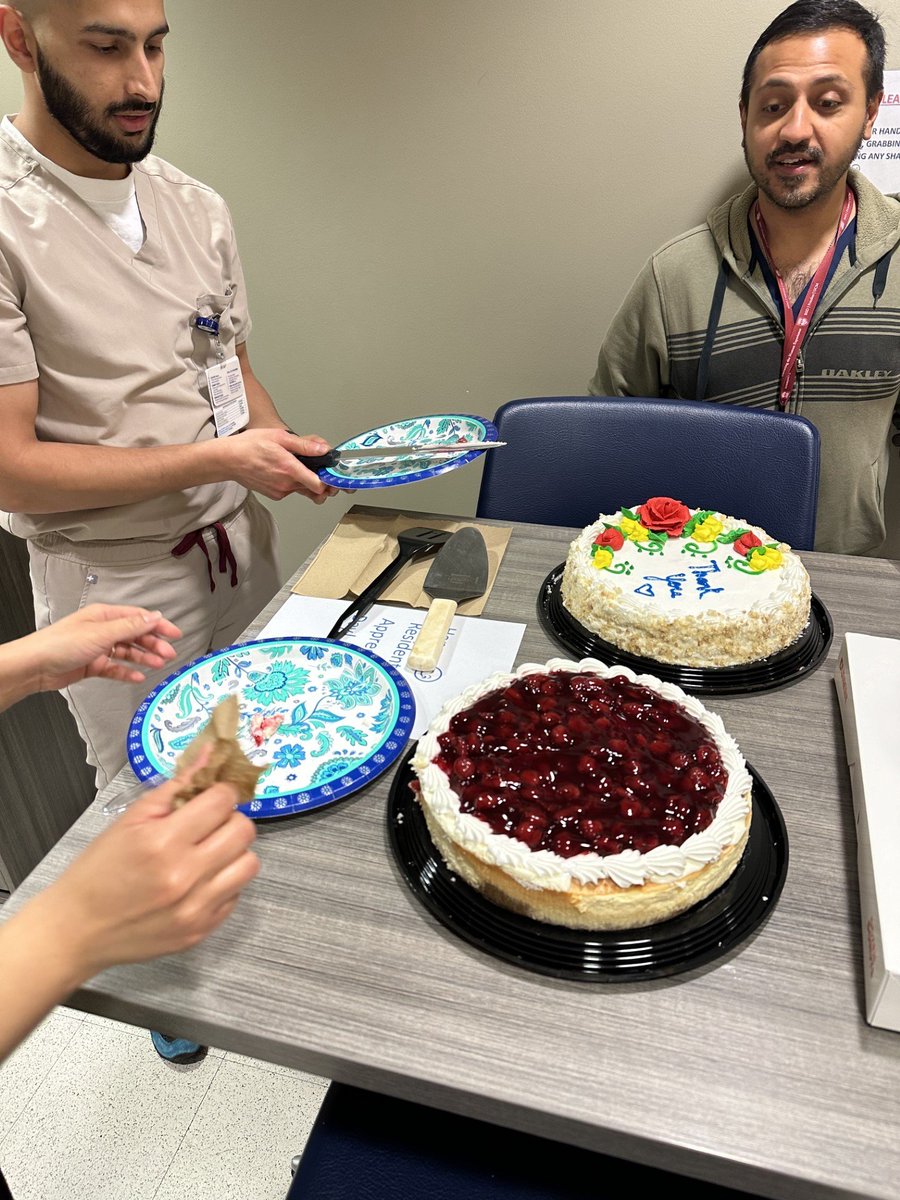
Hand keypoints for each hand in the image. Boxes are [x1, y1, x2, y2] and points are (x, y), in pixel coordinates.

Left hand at [0, 604, 181, 710]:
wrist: (35, 666)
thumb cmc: (60, 644)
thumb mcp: (101, 633)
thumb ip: (130, 627)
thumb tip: (154, 617)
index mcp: (104, 616)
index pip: (138, 617)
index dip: (158, 625)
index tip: (175, 633)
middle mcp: (102, 630)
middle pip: (135, 635)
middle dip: (153, 644)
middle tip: (169, 654)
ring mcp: (97, 648)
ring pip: (127, 652)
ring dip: (143, 658)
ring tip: (157, 665)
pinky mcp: (92, 664)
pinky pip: (115, 668)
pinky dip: (127, 672)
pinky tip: (137, 677)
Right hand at [43, 751, 259, 973]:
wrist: (78, 928)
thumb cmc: (99, 869)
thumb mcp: (129, 820)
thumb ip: (176, 786)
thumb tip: (209, 754)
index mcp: (163, 841)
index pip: (222, 801)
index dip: (220, 792)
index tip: (211, 797)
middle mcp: (185, 875)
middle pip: (243, 831)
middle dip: (230, 819)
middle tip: (209, 824)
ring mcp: (196, 908)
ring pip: (249, 864)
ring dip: (233, 852)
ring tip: (208, 853)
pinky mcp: (201, 931)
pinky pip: (236, 895)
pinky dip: (223, 883)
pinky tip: (199, 881)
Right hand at [222, 427, 341, 502]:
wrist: (228, 460)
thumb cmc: (250, 445)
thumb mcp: (279, 437)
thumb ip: (304, 445)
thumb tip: (323, 449)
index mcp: (289, 469)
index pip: (319, 485)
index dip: (328, 480)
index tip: (330, 473)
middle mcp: (286, 484)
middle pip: (314, 489)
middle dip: (320, 480)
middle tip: (319, 469)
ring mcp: (280, 492)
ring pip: (302, 489)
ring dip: (304, 480)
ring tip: (296, 465)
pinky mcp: (275, 495)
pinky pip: (290, 490)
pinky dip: (292, 482)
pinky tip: (283, 470)